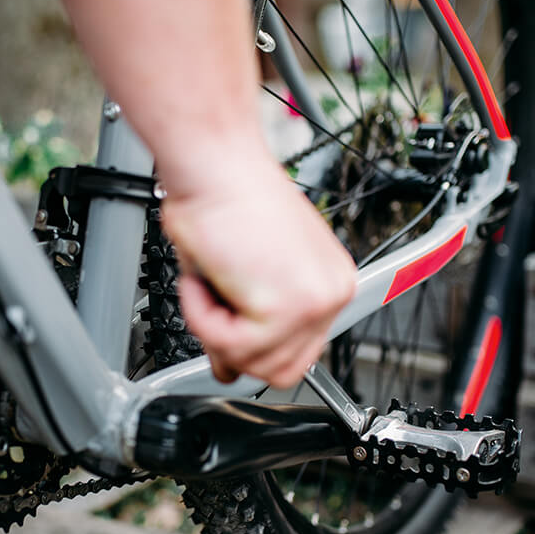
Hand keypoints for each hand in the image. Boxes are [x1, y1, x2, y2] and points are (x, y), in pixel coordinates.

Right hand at [159, 158, 354, 387]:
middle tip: (215, 296)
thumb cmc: (223, 198)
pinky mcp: (287, 308)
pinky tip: (207, 278)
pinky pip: (232, 347)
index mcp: (327, 282)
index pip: (297, 353)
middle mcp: (331, 292)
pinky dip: (203, 317)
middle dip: (235, 342)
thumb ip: (243, 328)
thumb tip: (229, 369)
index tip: (227, 313)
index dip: (251, 342)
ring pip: (256, 364)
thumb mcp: (241, 277)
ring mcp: (315, 301)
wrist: (214, 164)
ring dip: (214, 327)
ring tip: (211, 279)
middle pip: (282, 369)